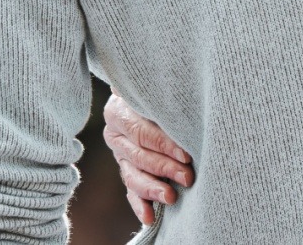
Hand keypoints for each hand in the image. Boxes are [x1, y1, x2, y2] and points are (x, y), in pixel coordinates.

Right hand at [103, 92, 193, 224]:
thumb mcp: (158, 86)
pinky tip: (149, 217)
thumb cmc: (159, 87)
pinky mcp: (126, 169)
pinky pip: (129, 190)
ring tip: (172, 197)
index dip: (165, 144)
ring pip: (133, 176)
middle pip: (140, 156)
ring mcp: (119, 154)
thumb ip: (162, 95)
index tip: (186, 154)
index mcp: (119, 111)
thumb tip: (181, 104)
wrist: (145, 90)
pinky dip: (139, 204)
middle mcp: (114, 134)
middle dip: (165, 169)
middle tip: (188, 177)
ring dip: (153, 189)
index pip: (143, 132)